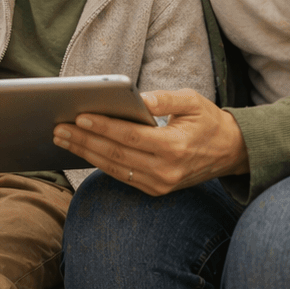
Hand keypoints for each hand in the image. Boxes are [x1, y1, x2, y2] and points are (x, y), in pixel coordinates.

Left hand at [52, 89, 249, 194]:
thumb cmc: (209, 121)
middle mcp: (166, 171)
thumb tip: (139, 98)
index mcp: (174, 147)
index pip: (130, 137)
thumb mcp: (194, 101)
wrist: (231, 152)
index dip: (103, 127)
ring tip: (63, 138)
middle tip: (58, 128)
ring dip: (86, 153)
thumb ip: (166, 99)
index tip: (79, 117)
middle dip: (84, 141)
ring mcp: (160, 184)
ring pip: (115, 168)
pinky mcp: (157, 190)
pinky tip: (83, 150)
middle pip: (116, 154)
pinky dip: (101, 163)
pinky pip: (123, 176)